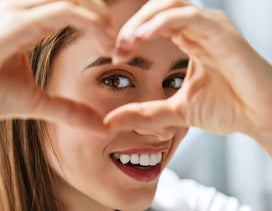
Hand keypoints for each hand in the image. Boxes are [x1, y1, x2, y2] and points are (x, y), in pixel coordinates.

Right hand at [0, 0, 115, 132]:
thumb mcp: (37, 103)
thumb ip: (67, 110)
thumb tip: (98, 125)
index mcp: (33, 23)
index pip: (74, 7)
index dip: (99, 23)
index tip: (113, 48)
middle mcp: (28, 10)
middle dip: (103, 15)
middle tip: (118, 44)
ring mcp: (21, 12)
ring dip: (99, 16)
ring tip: (112, 42)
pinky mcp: (16, 22)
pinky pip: (62, 10)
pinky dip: (88, 21)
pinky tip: (102, 39)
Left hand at [105, 0, 271, 150]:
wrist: (262, 119)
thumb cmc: (227, 109)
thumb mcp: (176, 112)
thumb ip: (145, 113)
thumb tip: (110, 121)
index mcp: (190, 40)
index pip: (153, 24)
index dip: (130, 35)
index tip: (117, 55)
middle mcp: (200, 29)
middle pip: (158, 8)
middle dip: (132, 25)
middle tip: (117, 47)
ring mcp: (211, 28)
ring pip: (170, 5)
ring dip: (142, 21)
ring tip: (126, 41)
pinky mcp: (222, 33)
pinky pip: (187, 16)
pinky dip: (162, 22)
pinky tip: (143, 36)